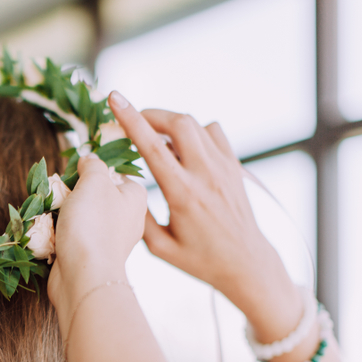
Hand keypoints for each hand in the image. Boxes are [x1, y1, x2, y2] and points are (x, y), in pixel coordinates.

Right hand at [49, 152, 147, 330]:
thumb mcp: (94, 181)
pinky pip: (74, 237)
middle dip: (74, 193)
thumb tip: (89, 159)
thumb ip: (92, 164)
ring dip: (64, 214)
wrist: (84, 276)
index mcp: (136, 198)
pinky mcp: (93, 257)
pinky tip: (54, 236)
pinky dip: (61, 234)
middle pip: (96, 194)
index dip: (94, 170)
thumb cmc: (93, 225)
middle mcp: (128, 219)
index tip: (78, 173)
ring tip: (55, 215)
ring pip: (82, 216)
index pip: (116, 173)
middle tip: (63, 194)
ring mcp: (110, 240)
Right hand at [107, 92, 301, 341]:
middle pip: (179, 122)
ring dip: (171, 123)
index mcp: (182, 193)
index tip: (115, 98)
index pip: (153, 146)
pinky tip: (185, 148)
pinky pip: (213, 133)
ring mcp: (224, 167)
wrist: (246, 263)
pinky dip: (195, 132)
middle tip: (135, 119)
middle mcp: (205, 174)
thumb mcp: (159, 248)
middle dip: (152, 113)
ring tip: (157, 137)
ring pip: (196, 124)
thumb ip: (138, 217)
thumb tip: (124, 188)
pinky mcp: (234, 167)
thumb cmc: (200, 260)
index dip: (131, 119)